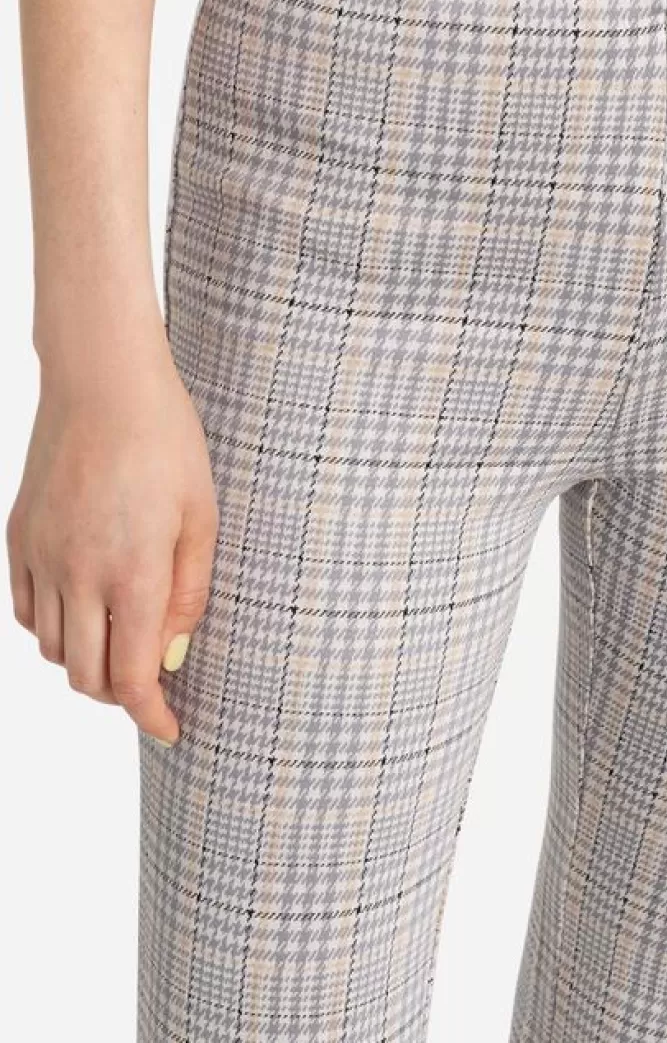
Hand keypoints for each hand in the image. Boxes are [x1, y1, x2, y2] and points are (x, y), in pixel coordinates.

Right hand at [5, 339, 217, 745]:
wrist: (103, 382)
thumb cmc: (166, 441)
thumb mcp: (202, 517)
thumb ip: (188, 593)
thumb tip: (173, 654)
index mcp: (129, 572)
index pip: (129, 677)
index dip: (151, 715)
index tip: (170, 728)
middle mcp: (75, 573)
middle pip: (85, 676)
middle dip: (120, 695)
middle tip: (152, 684)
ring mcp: (39, 556)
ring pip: (53, 648)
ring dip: (88, 661)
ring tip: (122, 640)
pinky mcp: (18, 537)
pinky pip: (27, 610)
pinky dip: (53, 627)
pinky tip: (83, 609)